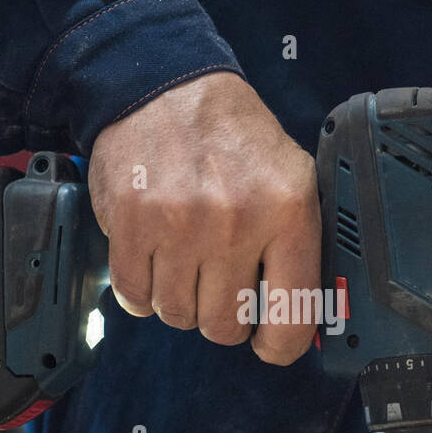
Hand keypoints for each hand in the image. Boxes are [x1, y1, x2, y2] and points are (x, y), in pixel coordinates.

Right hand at [88, 71, 319, 364]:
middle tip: (218, 287)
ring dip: (179, 301)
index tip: (268, 343)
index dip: (279, 346)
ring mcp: (179, 226)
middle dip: (221, 318)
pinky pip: (135, 297)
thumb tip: (298, 315)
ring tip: (184, 264)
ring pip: (178, 315)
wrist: (165, 86)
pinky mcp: (132, 225)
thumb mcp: (291, 176)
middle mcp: (236, 222)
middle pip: (224, 326)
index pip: (292, 317)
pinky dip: (142, 292)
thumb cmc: (232, 137)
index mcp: (288, 212)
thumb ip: (298, 244)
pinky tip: (153, 263)